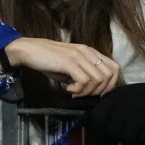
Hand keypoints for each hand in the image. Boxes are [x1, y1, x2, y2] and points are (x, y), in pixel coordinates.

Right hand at [4, 37, 119, 97]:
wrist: (30, 50)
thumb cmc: (49, 60)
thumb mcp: (70, 68)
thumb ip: (82, 75)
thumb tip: (90, 91)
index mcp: (90, 52)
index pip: (114, 68)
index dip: (110, 84)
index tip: (97, 93)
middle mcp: (87, 52)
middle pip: (109, 75)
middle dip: (99, 91)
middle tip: (84, 94)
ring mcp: (79, 56)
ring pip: (97, 79)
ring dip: (87, 91)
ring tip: (74, 92)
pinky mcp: (69, 62)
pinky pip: (83, 81)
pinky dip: (77, 90)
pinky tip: (67, 89)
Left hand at [79, 80, 144, 144]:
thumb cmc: (141, 96)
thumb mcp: (121, 96)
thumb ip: (105, 107)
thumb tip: (83, 122)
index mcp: (113, 98)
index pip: (97, 119)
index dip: (95, 134)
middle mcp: (123, 105)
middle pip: (111, 132)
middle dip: (113, 141)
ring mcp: (137, 114)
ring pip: (126, 138)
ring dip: (131, 141)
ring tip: (137, 137)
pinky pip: (143, 140)